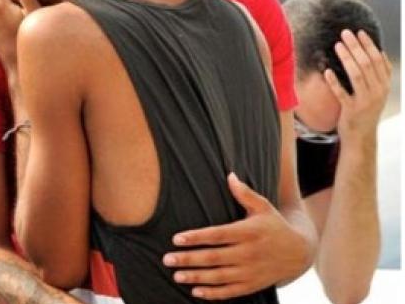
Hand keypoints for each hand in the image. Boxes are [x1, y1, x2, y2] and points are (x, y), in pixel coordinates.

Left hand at [163, 173, 311, 299]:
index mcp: (249, 232)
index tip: (177, 239)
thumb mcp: (264, 207)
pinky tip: (195, 291)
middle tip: (168, 259)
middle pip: (214, 258)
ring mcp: (251, 271)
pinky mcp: (253, 285)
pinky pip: (231, 292)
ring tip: (176, 275)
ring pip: (219, 277)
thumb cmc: (275, 225)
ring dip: (196, 277)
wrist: (299, 252)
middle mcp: (249, 253)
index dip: (196, 237)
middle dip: (189, 259)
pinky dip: (213, 294)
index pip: (218, 235)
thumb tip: (229, 175)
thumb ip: (245, 193)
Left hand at [325, 29, 391, 145]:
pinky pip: (342, 93)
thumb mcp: (378, 91)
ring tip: (337, 45)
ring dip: (347, 58)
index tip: (359, 32)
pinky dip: (334, 82)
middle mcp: (378, 92)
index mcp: (384, 85)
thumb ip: (379, 74)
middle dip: (356, 46)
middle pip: (367, 64)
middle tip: (345, 33)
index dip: (369, 45)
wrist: (362, 136)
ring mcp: (365, 101)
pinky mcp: (352, 110)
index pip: (378, 60)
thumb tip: (380, 52)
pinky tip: (326, 72)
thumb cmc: (366, 110)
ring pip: (357, 75)